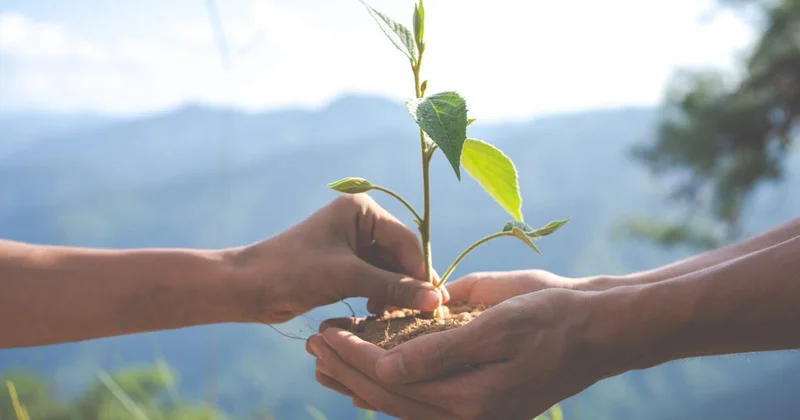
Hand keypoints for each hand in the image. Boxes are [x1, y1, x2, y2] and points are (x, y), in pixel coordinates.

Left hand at [232, 194, 447, 323]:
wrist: (248, 288)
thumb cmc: (293, 272)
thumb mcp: (347, 277)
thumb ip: (392, 287)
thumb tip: (435, 300)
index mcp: (362, 210)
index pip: (405, 241)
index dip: (420, 271)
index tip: (434, 303)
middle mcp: (361, 222)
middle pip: (400, 256)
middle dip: (407, 285)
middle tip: (419, 315)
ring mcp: (353, 244)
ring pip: (389, 271)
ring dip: (394, 294)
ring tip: (394, 317)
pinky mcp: (345, 266)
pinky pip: (375, 281)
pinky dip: (380, 297)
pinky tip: (377, 315)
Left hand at [307, 271, 622, 419]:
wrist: (598, 330)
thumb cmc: (551, 316)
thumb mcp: (495, 325)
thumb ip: (439, 350)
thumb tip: (384, 367)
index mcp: (470, 399)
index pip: (393, 381)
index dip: (354, 356)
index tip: (324, 331)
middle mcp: (467, 416)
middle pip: (390, 400)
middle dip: (347, 370)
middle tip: (312, 342)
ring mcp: (474, 415)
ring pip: (402, 405)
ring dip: (362, 382)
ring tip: (326, 362)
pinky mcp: (480, 405)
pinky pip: (424, 403)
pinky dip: (393, 390)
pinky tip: (369, 378)